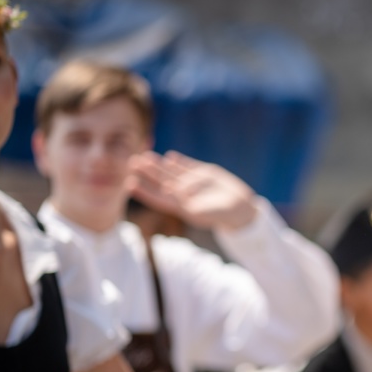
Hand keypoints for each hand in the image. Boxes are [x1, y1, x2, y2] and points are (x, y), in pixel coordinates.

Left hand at [126, 150, 258, 230]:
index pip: (158, 197)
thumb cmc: (224, 215)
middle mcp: (184, 194)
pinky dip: (179, 161)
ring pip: (172, 172)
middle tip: (131, 162)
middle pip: (161, 182)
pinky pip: (189, 166)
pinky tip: (170, 156)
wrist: (242, 209)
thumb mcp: (208, 212)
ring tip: (145, 156)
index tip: (129, 183)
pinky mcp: (205, 174)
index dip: (144, 190)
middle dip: (147, 173)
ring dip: (158, 165)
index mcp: (182, 206)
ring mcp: (194, 184)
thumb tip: (176, 197)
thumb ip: (192, 204)